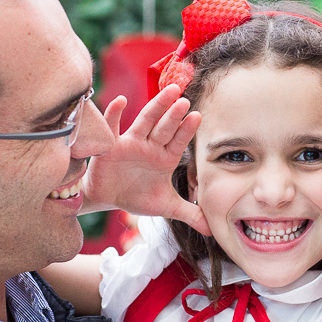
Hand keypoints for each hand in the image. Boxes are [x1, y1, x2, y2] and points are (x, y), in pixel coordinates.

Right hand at [81, 84, 208, 234]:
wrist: (108, 198)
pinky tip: (120, 100)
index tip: (198, 116)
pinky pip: (112, 126)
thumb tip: (212, 230)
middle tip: (185, 98)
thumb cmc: (137, 196)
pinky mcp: (111, 145)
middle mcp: (151, 146)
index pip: (179, 141)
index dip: (187, 130)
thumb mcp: (166, 207)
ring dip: (156, 107)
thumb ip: (190, 214)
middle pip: (165, 127)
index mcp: (165, 158)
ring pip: (145, 121)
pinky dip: (114, 113)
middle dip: (174, 114)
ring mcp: (132, 143)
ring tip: (168, 92)